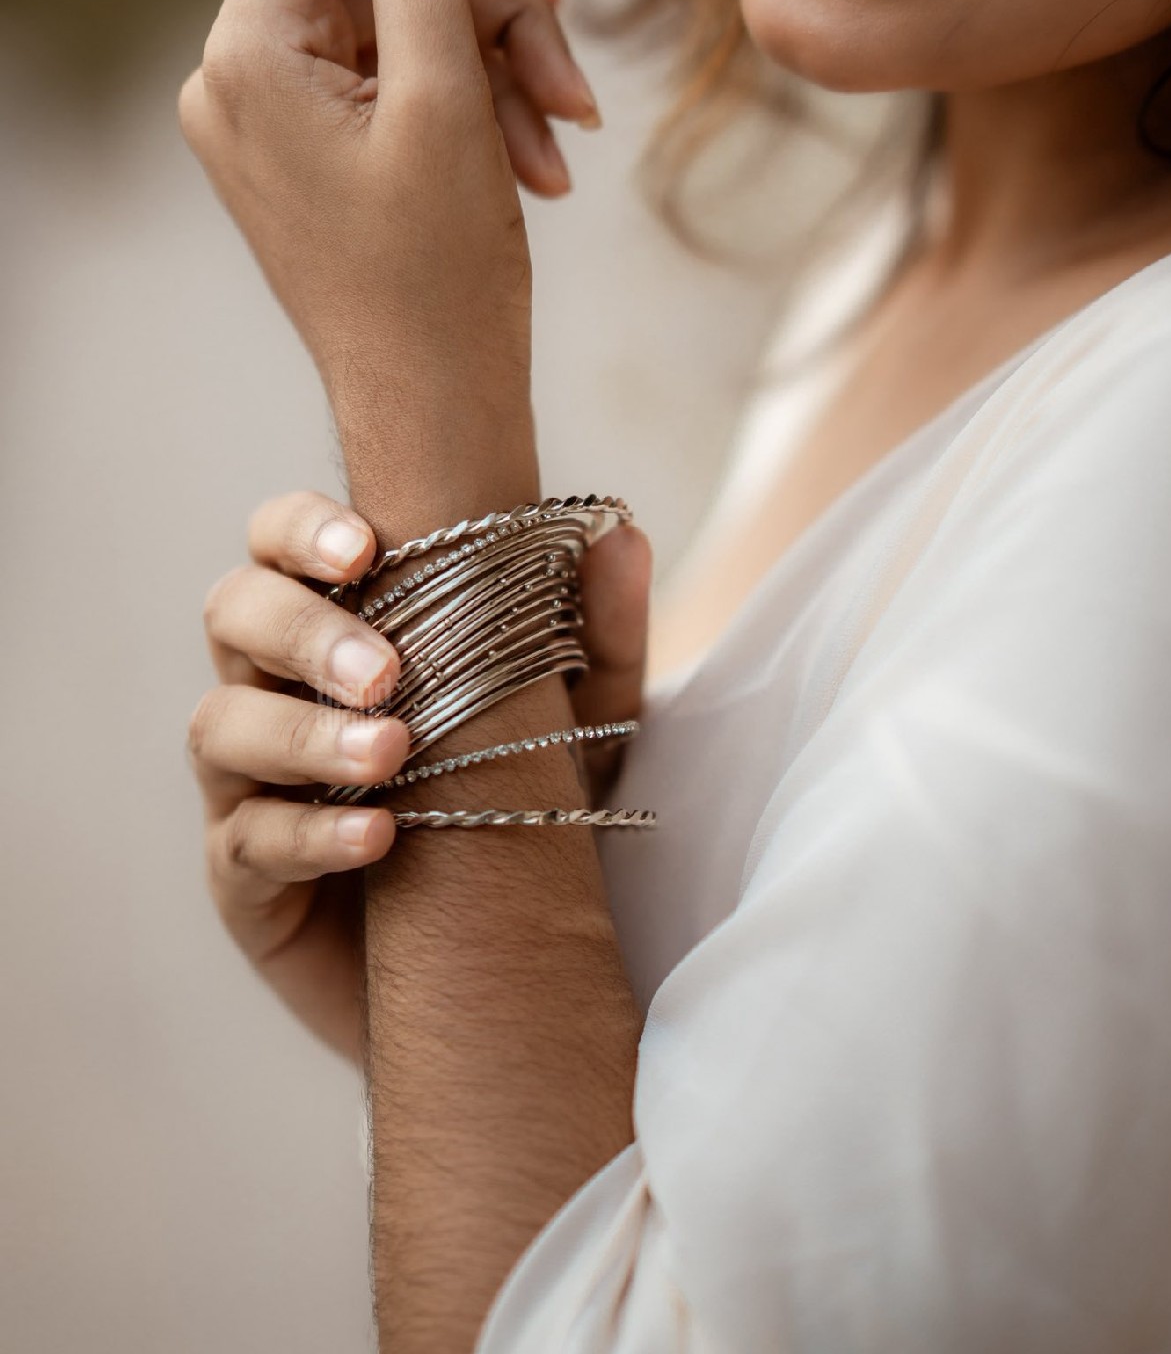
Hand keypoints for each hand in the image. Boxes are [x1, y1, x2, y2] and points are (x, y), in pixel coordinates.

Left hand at [178, 0, 598, 527]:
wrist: (433, 412)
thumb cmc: (438, 280)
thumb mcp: (445, 97)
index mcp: (251, 50)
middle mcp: (245, 74)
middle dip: (494, 15)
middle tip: (570, 92)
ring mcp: (279, 116)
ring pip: (411, 26)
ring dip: (502, 70)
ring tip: (560, 146)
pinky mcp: (319, 150)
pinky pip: (402, 81)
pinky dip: (475, 102)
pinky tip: (542, 136)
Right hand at [188, 490, 651, 1065]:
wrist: (501, 969)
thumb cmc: (523, 809)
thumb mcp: (582, 725)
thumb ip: (597, 633)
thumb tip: (619, 535)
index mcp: (337, 625)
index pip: (279, 546)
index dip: (302, 530)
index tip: (367, 550)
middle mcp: (274, 687)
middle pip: (234, 614)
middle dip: (305, 632)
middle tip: (386, 672)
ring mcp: (247, 783)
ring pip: (223, 725)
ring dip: (305, 733)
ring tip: (390, 755)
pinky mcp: (243, 881)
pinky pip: (246, 842)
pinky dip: (309, 835)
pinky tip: (377, 837)